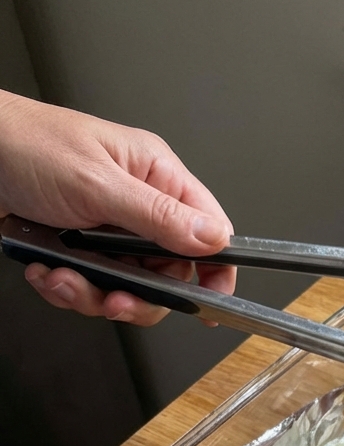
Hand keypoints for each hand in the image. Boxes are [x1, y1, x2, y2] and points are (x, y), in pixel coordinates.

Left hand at [0, 90, 235, 325]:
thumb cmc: (26, 144)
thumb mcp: (98, 184)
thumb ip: (159, 217)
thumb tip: (214, 239)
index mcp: (155, 174)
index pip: (209, 229)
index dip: (216, 270)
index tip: (211, 301)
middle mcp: (137, 204)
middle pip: (168, 274)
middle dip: (138, 297)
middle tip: (114, 301)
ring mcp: (108, 230)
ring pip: (128, 288)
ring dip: (93, 295)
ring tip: (64, 279)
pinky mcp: (81, 248)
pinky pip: (91, 287)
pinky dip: (67, 289)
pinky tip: (47, 271)